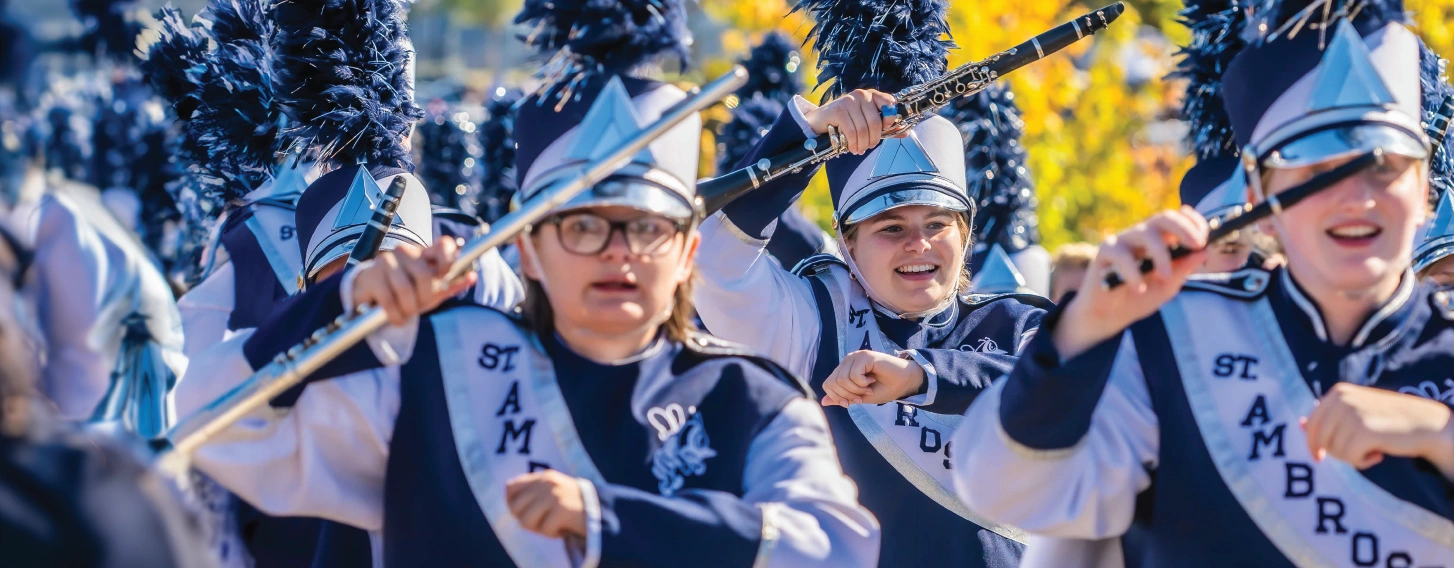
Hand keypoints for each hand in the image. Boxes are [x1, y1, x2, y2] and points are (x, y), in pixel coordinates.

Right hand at [350, 238, 476, 324]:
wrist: (370, 293)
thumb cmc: (406, 291)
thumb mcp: (430, 290)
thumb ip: (450, 284)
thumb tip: (472, 277)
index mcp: (425, 253)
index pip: (443, 245)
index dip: (449, 260)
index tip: (444, 275)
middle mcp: (406, 252)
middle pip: (424, 275)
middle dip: (425, 297)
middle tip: (420, 307)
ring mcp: (386, 261)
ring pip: (405, 288)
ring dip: (408, 308)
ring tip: (407, 314)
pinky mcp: (370, 275)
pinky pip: (388, 298)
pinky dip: (395, 314)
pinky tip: (397, 319)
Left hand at [505, 470, 587, 538]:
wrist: (603, 511)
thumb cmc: (575, 506)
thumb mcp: (554, 491)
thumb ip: (535, 493)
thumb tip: (511, 505)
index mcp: (543, 477)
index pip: (511, 487)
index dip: (512, 504)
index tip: (523, 513)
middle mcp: (546, 484)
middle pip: (515, 507)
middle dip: (525, 519)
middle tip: (540, 523)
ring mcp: (554, 496)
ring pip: (525, 521)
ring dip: (538, 529)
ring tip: (552, 526)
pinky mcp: (561, 510)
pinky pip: (544, 530)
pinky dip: (553, 534)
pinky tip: (563, 529)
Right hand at [801, 89, 898, 154]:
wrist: (821, 121)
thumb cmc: (848, 122)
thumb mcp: (868, 123)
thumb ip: (886, 127)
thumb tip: (907, 133)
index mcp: (872, 95)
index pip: (890, 104)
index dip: (890, 121)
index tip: (883, 130)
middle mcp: (862, 94)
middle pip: (876, 122)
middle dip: (873, 140)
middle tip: (867, 147)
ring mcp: (849, 101)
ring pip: (863, 129)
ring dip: (862, 144)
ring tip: (858, 149)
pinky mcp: (838, 110)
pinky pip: (851, 132)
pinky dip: (852, 144)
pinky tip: (851, 148)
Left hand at [820, 350, 925, 406]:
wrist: (904, 383)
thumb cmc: (884, 389)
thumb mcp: (860, 397)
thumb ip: (842, 397)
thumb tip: (823, 402)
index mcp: (844, 369)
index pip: (828, 384)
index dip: (837, 397)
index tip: (851, 402)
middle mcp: (847, 361)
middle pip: (834, 383)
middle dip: (849, 395)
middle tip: (864, 395)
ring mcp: (855, 356)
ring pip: (843, 380)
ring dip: (858, 389)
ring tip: (869, 387)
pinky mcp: (864, 356)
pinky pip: (854, 375)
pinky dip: (863, 383)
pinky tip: (872, 380)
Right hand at [1053, 206, 1208, 359]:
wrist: (1109, 316)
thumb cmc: (1139, 297)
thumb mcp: (1167, 286)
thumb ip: (1183, 269)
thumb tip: (1204, 252)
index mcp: (1160, 240)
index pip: (1179, 219)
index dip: (1194, 223)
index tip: (1204, 241)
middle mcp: (1142, 235)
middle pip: (1164, 217)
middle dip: (1184, 228)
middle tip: (1196, 244)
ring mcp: (1123, 240)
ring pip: (1146, 234)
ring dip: (1161, 254)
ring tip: (1164, 276)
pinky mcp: (1105, 251)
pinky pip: (1122, 255)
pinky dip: (1134, 272)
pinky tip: (1138, 288)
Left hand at [1302, 383, 1453, 477]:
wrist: (1427, 424)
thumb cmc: (1390, 420)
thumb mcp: (1357, 412)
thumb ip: (1330, 417)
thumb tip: (1299, 424)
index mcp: (1338, 392)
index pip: (1310, 424)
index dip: (1312, 444)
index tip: (1319, 457)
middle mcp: (1342, 399)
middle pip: (1318, 438)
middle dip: (1333, 452)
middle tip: (1355, 454)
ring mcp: (1352, 414)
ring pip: (1333, 450)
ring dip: (1351, 457)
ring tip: (1371, 449)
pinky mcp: (1364, 430)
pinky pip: (1349, 458)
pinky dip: (1362, 462)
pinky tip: (1378, 454)